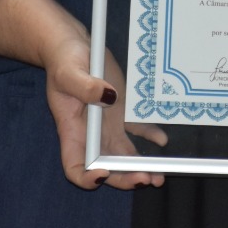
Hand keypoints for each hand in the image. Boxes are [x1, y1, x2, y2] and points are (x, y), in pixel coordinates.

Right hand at [42, 32, 166, 190]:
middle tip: (145, 178)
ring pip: (124, 155)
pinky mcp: (122, 113)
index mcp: (72, 130)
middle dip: (125, 177)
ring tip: (159, 176)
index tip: (103, 173)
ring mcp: (108, 126)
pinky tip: (162, 140)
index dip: (87, 177)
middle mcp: (91, 135)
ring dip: (141, 167)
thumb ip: (85, 86)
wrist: (75, 49)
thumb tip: (108, 97)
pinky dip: (151, 137)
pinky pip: (138, 131)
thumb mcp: (69, 71)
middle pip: (107, 167)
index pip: (75, 166)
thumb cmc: (65, 61)